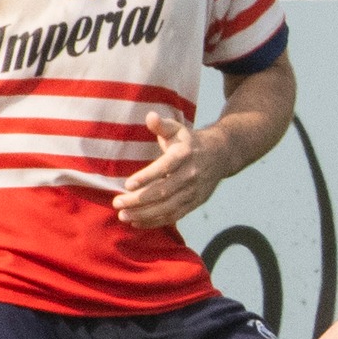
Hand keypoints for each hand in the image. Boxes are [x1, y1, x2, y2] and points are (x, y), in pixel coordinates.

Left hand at [114, 112, 230, 227]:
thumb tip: (150, 117)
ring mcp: (194, 191)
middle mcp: (191, 175)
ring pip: (168, 208)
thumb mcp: (177, 129)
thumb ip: (161, 124)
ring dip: (145, 214)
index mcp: (185, 154)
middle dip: (139, 200)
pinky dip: (156, 221)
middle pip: (164, 192)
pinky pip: (175, 215)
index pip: (164, 168)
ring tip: (123, 215)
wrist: (220, 155)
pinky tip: (137, 222)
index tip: (127, 185)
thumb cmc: (189, 141)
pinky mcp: (195, 202)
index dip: (146, 177)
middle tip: (117, 203)